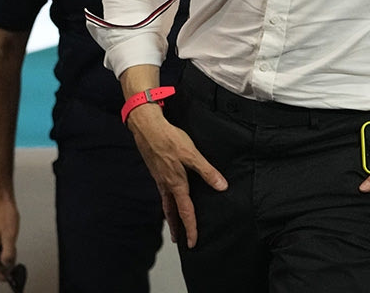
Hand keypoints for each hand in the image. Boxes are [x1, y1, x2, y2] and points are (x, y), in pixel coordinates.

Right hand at [0, 197, 19, 281]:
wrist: (0, 198)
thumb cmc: (4, 213)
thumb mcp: (10, 235)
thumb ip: (8, 252)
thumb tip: (7, 265)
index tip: (8, 279)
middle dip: (0, 270)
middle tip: (11, 272)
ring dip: (0, 261)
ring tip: (12, 262)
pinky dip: (0, 253)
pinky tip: (8, 250)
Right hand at [126, 103, 226, 247]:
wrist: (147, 127)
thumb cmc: (169, 139)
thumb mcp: (192, 154)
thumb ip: (207, 171)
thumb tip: (221, 186)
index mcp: (176, 184)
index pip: (186, 211)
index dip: (190, 228)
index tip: (192, 242)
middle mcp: (166, 184)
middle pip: (171, 212)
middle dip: (176, 227)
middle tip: (179, 240)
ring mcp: (159, 178)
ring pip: (165, 202)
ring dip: (170, 215)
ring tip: (173, 223)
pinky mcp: (156, 170)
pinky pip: (162, 191)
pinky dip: (166, 200)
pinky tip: (169, 194)